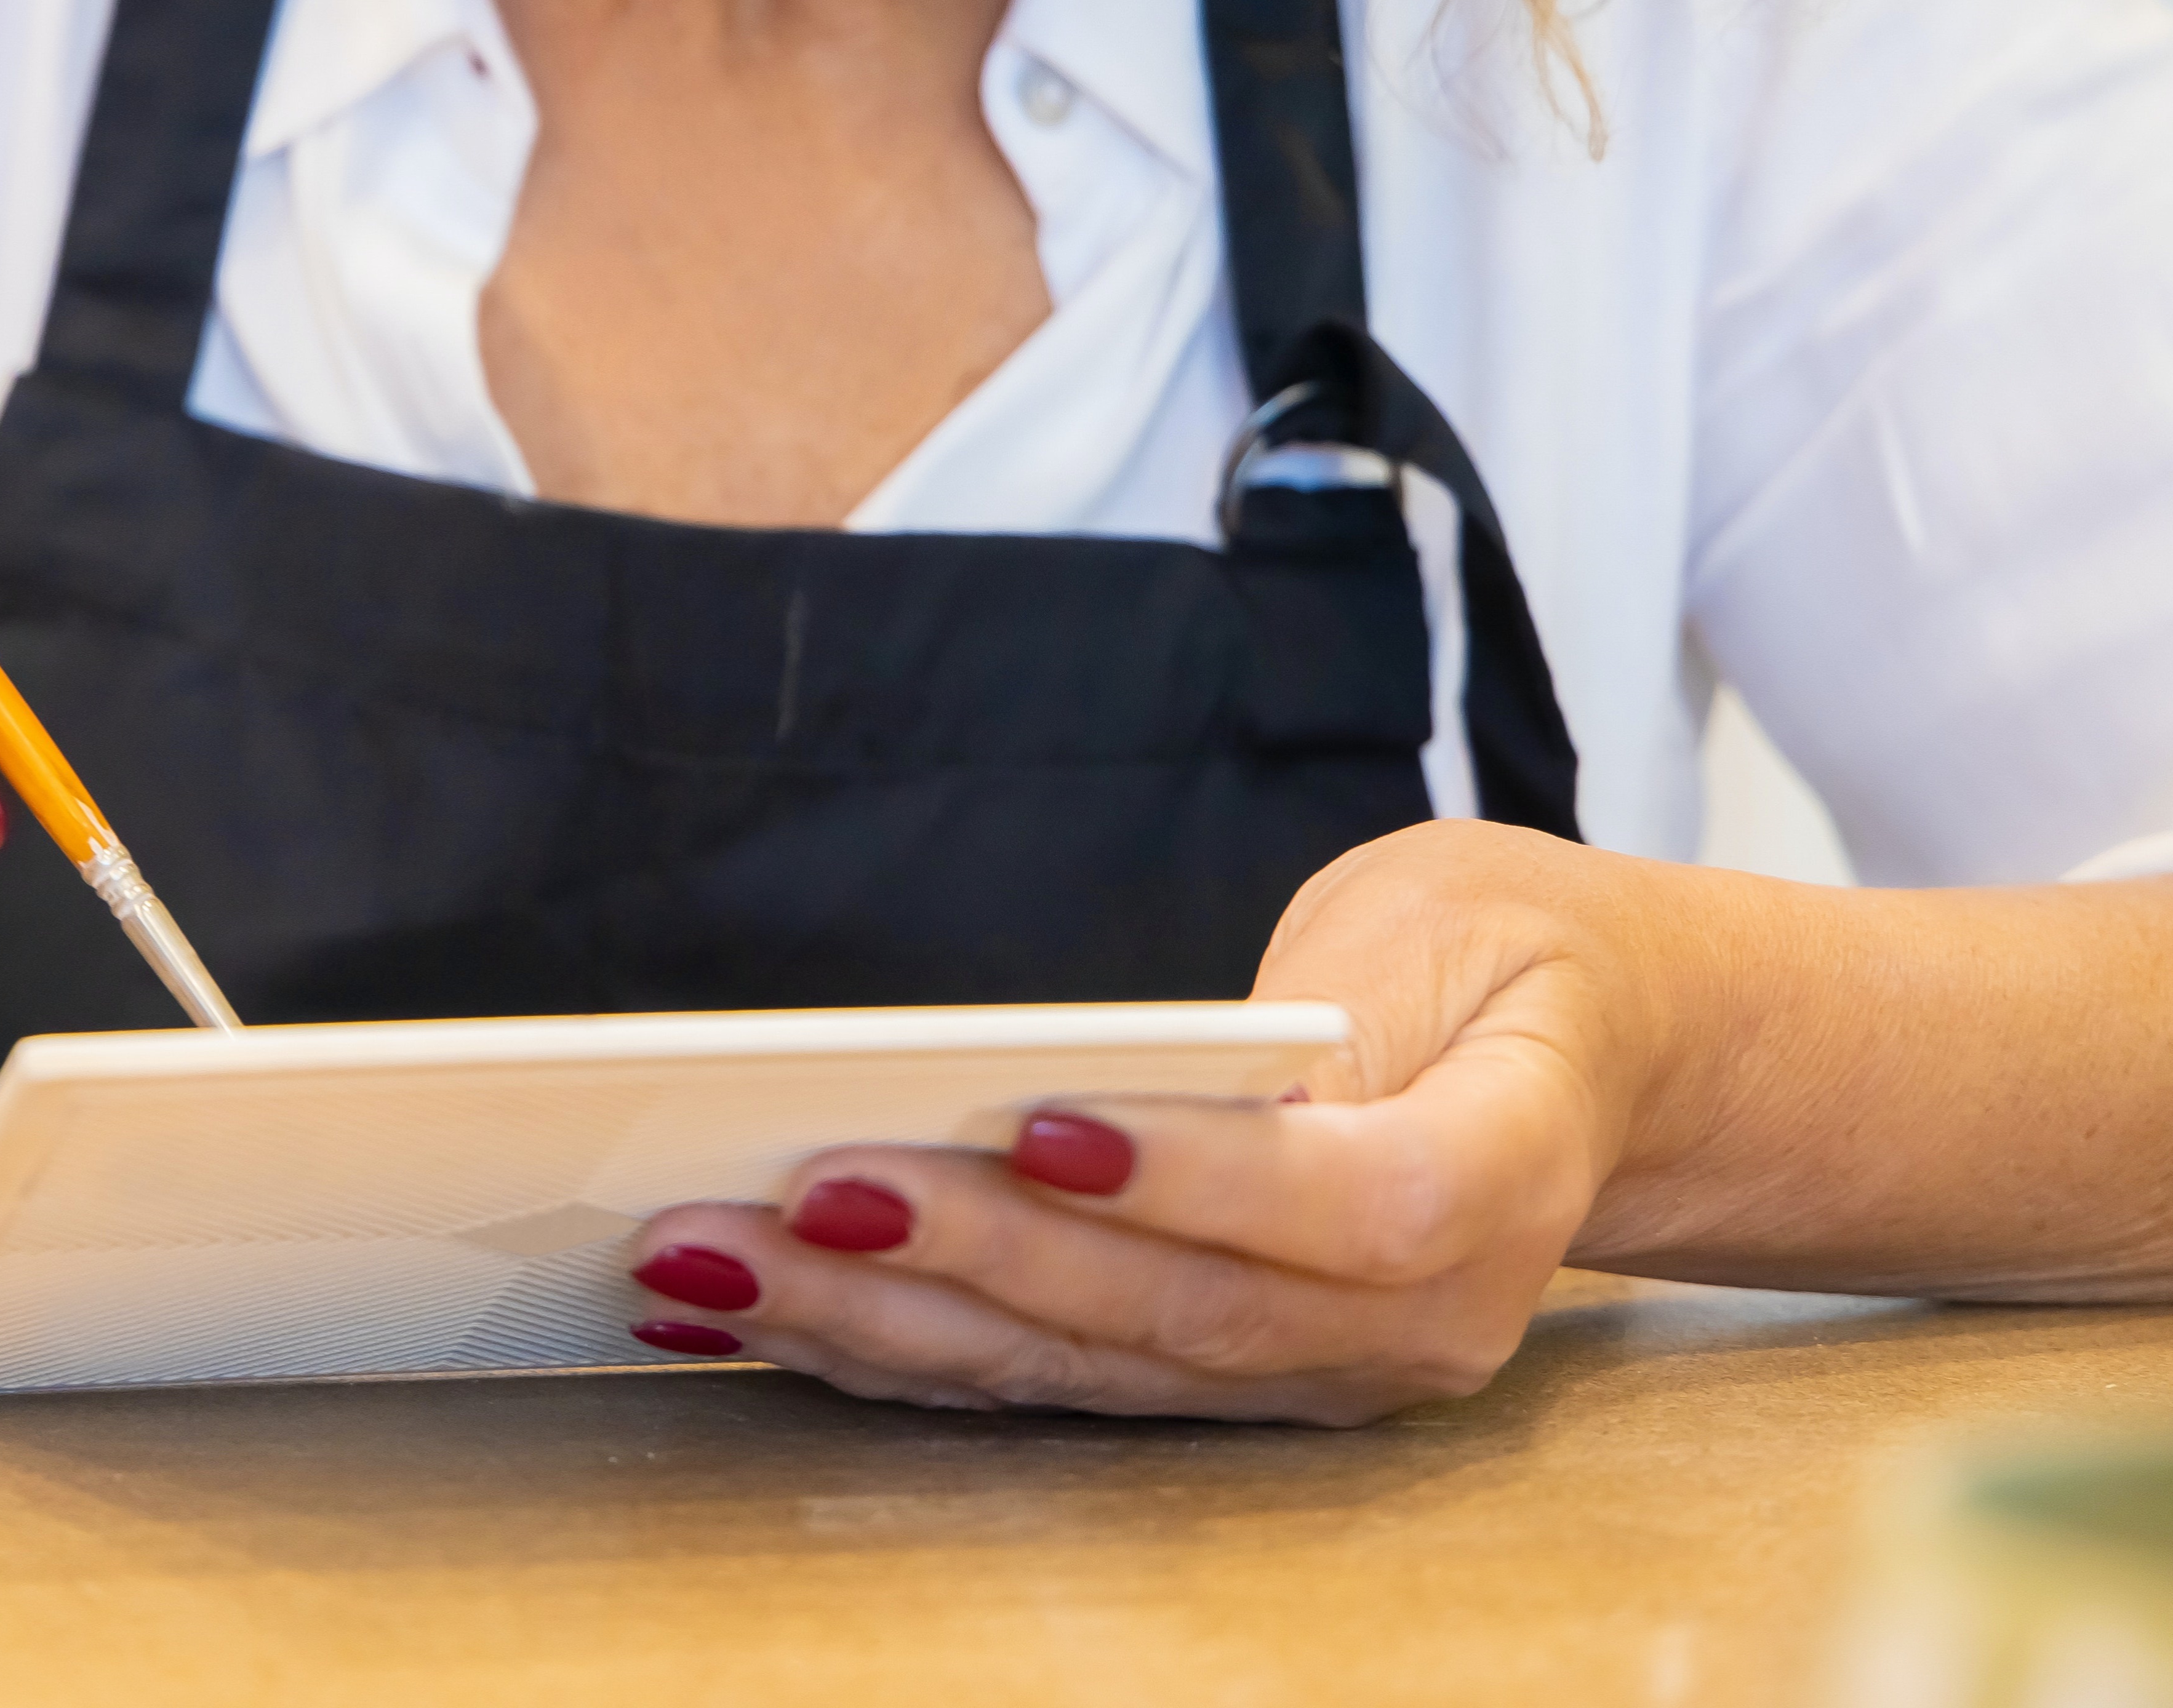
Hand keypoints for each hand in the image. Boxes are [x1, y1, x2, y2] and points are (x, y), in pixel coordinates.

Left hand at [618, 821, 1664, 1423]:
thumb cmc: (1508, 966)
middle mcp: (1408, 1327)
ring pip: (1075, 1368)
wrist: (1600, 1074)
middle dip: (962, 1257)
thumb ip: (1328, 1003)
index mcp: (1496, 1184)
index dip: (1197, 1180)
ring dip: (877, 1321)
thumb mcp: (1454, 920)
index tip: (1038, 1123)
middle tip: (791, 1195)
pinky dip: (885, 1350)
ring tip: (710, 1260)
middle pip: (1170, 1312)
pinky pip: (1037, 1381)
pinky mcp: (1216, 1389)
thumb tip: (1148, 1072)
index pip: (1352, 1211)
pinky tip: (748, 1312)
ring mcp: (1308, 1383)